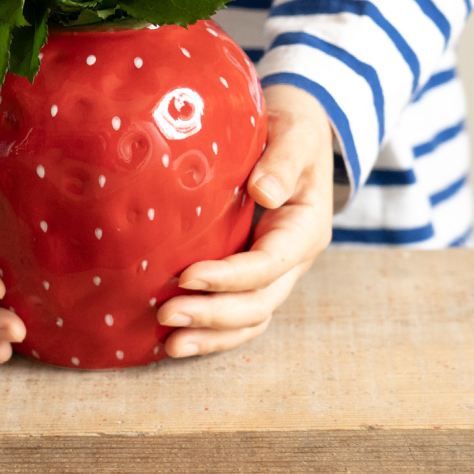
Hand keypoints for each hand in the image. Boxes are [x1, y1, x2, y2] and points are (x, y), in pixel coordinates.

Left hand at [157, 83, 334, 357]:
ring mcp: (275, 271)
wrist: (296, 132)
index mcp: (306, 228)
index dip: (229, 277)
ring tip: (169, 344)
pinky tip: (173, 340)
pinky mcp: (253, 273)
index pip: (269, 265)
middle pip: (259, 303)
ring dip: (211, 335)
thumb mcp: (295, 135)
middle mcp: (293, 258)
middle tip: (166, 313)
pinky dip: (211, 331)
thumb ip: (282, 161)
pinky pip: (237, 313)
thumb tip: (264, 193)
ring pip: (250, 319)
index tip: (187, 276)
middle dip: (213, 315)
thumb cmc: (293, 129)